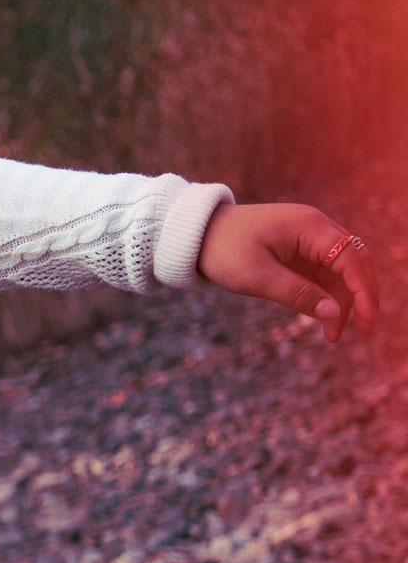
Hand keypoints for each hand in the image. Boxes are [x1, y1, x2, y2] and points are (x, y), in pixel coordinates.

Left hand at [196, 202, 377, 344]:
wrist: (196, 234)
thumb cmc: (223, 250)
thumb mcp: (257, 277)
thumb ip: (297, 294)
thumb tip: (334, 312)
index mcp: (309, 226)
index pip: (351, 258)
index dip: (363, 290)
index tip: (366, 321)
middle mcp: (315, 228)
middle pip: (354, 262)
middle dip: (361, 296)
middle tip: (362, 331)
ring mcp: (308, 239)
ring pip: (341, 271)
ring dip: (343, 301)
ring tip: (332, 335)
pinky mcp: (299, 251)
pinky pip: (324, 274)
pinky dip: (328, 296)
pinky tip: (324, 319)